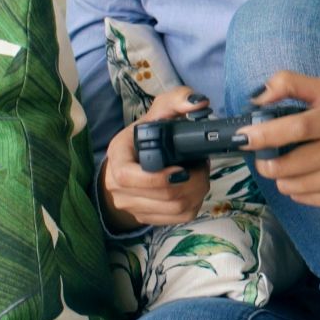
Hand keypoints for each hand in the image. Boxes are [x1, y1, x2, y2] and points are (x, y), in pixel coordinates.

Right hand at [99, 87, 211, 231]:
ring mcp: (133, 207)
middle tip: (202, 166)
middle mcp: (119, 188)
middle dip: (193, 181)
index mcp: (117, 160)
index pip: (128, 177)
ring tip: (200, 174)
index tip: (182, 168)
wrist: (131, 163)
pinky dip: (195, 203)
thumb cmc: (144, 137)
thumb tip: (199, 103)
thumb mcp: (157, 113)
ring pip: (175, 208)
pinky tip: (194, 188)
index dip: (157, 178)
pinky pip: (179, 218)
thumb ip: (177, 100)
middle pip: (164, 196)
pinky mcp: (148, 218)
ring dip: (197, 191)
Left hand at [233, 70, 319, 216]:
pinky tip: (310, 174)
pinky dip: (297, 187)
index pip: (298, 128)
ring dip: (281, 175)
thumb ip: (291, 84)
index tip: (244, 137)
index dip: (265, 134)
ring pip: (289, 185)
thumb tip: (256, 99)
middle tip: (265, 152)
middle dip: (265, 160)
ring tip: (292, 162)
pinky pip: (302, 198)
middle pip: (285, 165)